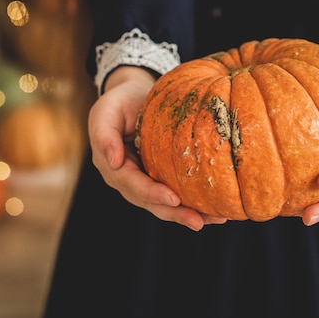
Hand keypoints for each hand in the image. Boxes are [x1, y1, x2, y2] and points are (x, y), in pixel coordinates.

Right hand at [88, 66, 226, 230]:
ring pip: (164, 205)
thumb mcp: (107, 110)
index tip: (173, 200)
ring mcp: (144, 182)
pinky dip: (193, 205)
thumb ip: (104, 134)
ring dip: (187, 215)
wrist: (134, 96)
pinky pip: (175, 196)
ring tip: (214, 220)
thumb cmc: (120, 101)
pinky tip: (214, 212)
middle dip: (174, 213)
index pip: (132, 184)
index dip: (151, 193)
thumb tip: (113, 162)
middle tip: (197, 222)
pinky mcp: (160, 179)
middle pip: (150, 202)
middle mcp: (128, 180)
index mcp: (113, 166)